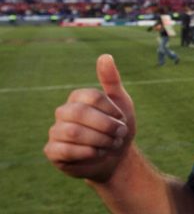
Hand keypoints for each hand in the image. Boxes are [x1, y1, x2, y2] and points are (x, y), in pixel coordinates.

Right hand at [43, 54, 135, 182]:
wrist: (117, 158)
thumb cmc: (118, 128)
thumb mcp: (121, 103)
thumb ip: (112, 81)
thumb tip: (105, 56)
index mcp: (78, 98)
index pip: (92, 96)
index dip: (111, 109)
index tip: (122, 119)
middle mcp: (64, 112)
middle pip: (80, 113)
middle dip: (106, 126)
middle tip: (120, 134)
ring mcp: (55, 131)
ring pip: (73, 132)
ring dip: (99, 140)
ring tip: (111, 145)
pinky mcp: (52, 151)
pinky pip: (65, 149)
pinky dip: (88, 152)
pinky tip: (98, 153)